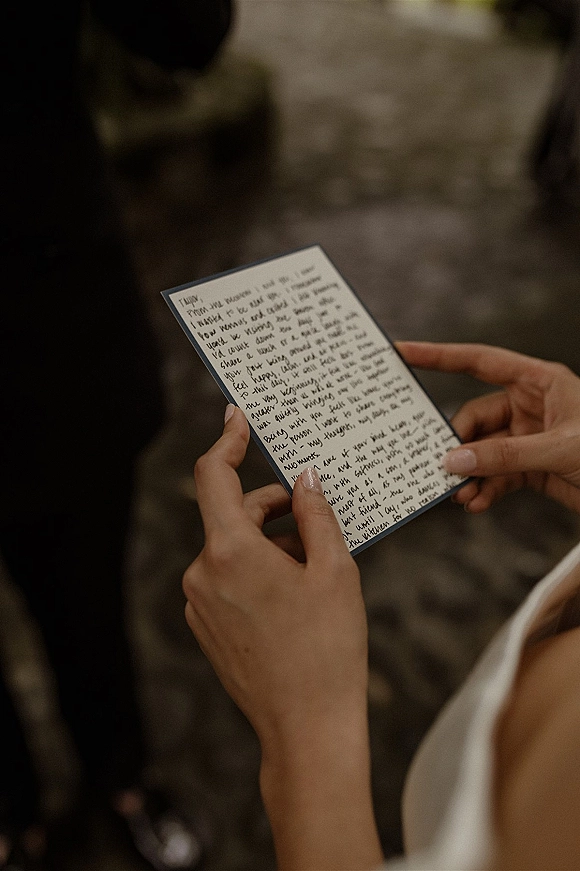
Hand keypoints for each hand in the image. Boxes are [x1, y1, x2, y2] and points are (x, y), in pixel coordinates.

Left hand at [183, 406, 381, 869]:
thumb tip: (304, 480)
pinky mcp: (204, 626)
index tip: (236, 418)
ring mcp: (199, 603)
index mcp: (230, 552)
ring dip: (268, 543)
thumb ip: (316, 515)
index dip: (225, 441)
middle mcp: (202, 573)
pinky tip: (293, 594)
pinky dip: (255, 570)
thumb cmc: (328, 648)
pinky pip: (226, 579)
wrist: (307, 728)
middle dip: (271, 507)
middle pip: (231, 515)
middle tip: (313, 513)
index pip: (212, 477)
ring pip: (231, 549)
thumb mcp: (334, 570)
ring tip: (313, 565)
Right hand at [397, 342, 579, 513]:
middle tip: (442, 468)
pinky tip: (477, 504)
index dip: (439, 356)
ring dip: (469, 474)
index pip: (479, 361)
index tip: (402, 352)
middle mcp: (530, 406)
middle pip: (474, 418)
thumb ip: (504, 456)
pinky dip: (484, 489)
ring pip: (481, 451)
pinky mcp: (530, 467)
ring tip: (461, 495)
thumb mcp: (558, 449)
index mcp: (539, 382)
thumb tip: (454, 461)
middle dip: (458, 445)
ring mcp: (528, 437)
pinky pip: (496, 474)